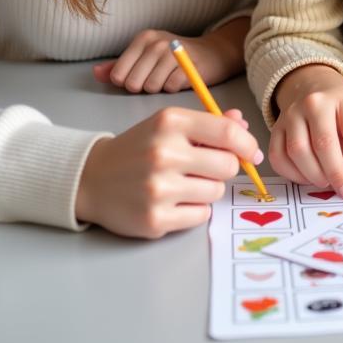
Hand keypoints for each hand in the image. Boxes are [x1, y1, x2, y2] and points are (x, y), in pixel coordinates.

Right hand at [75, 107, 262, 237]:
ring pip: (216, 191)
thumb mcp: (170, 125)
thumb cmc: (139, 147)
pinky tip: (174, 201)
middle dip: (225, 167)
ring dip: (208, 189)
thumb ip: (209, 123)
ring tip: (184, 183)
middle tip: (206, 168)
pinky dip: (194, 210)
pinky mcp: (154, 220)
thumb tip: (243, 125)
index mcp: (170, 122)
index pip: (227, 132)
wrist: (91, 178)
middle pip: (227, 165)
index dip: (247, 144)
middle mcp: (164, 153)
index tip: (251, 153)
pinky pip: (200, 215)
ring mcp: (158, 189)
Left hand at [92, 20, 245, 93]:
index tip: (142, 76)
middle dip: (144, 87)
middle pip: (133, 83)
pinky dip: (174, 89)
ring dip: (160, 88)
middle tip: (157, 78)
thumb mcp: (146, 56)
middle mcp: (158, 43)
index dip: (128, 82)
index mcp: (144, 38)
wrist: (214, 53)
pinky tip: (182, 79)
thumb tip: (95, 73)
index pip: (118, 74)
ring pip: (151, 87)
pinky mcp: (190, 66)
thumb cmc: (175, 57)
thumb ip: (119, 65)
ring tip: (170, 78)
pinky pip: (170, 89)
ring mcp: (175, 53)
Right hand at [271, 64, 342, 198]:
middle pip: (323, 144)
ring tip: (326, 182)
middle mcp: (313, 104)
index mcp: (340, 98)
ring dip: (313, 175)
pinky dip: (292, 174)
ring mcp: (290, 115)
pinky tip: (306, 177)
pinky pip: (278, 157)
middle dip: (336, 173)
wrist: (308, 83)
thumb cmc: (336, 104)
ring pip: (297, 152)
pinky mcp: (275, 128)